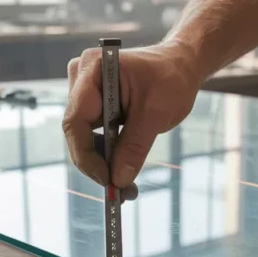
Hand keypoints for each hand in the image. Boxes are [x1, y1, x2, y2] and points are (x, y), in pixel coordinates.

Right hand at [63, 42, 201, 188]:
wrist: (181, 66)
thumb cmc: (171, 78)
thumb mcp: (156, 113)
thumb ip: (135, 146)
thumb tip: (119, 179)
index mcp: (93, 69)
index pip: (77, 120)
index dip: (87, 155)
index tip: (106, 179)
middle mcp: (82, 79)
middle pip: (78, 131)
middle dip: (96, 163)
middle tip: (118, 190)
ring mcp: (86, 92)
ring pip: (86, 137)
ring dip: (103, 163)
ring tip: (125, 186)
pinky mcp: (95, 105)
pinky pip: (95, 135)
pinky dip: (108, 154)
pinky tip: (123, 171)